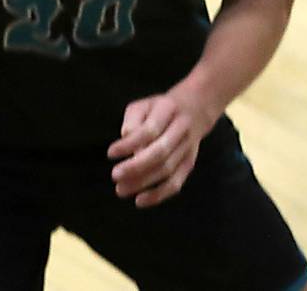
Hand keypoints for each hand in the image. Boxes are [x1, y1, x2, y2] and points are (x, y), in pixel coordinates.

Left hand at [106, 90, 217, 206]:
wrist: (196, 109)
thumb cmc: (159, 109)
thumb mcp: (143, 105)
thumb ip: (133, 121)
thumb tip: (125, 139)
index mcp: (168, 110)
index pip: (149, 130)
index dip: (130, 143)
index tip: (110, 154)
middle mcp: (182, 130)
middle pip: (160, 152)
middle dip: (136, 167)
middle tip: (115, 176)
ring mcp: (189, 149)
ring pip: (168, 170)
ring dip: (144, 182)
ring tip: (121, 190)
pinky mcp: (190, 164)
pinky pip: (177, 183)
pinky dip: (159, 194)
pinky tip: (140, 201)